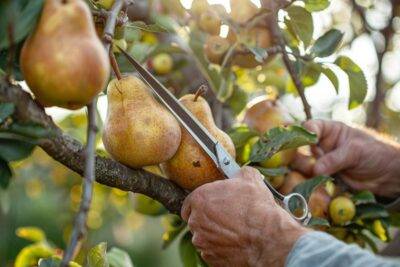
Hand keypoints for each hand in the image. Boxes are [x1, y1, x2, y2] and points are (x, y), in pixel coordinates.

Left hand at [181, 167, 308, 266]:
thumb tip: (240, 173)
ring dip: (214, 234)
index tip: (210, 206)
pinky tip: (235, 243)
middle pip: (196, 220)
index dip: (201, 204)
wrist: (268, 237)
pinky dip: (221, 248)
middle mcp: (196, 221)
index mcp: (200, 198)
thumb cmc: (257, 207)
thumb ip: (238, 173)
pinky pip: (212, 252)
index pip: (189, 202)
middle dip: (208, 219)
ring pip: (204, 237)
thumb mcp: (250, 178)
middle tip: (226, 217)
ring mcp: (202, 242)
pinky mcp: (211, 258)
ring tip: (234, 231)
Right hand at [303, 119, 399, 197]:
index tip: (311, 142)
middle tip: (311, 166)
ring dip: (306, 172)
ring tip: (317, 177)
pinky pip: (311, 180)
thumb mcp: (356, 151)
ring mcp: (321, 162)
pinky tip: (317, 187)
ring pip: (302, 166)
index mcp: (329, 131)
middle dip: (303, 157)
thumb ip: (335, 159)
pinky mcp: (323, 177)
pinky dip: (311, 184)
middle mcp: (321, 145)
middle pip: (301, 148)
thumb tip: (315, 169)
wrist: (387, 176)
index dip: (306, 133)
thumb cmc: (375, 154)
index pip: (310, 127)